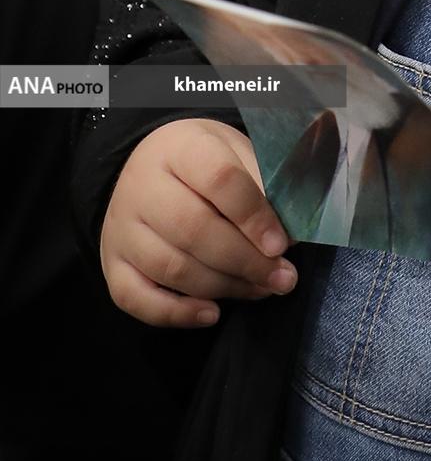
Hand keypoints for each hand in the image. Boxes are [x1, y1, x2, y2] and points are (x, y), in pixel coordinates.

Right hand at [100, 117, 296, 327]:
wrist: (154, 167)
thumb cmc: (209, 163)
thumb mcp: (240, 154)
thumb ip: (265, 186)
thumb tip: (288, 235)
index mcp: (181, 147)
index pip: (219, 179)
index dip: (254, 215)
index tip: (282, 244)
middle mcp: (141, 185)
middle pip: (193, 229)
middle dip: (245, 260)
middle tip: (282, 278)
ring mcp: (121, 226)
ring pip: (171, 267)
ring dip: (223, 286)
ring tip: (261, 289)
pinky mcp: (111, 262)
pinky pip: (135, 298)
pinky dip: (176, 313)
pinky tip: (212, 314)